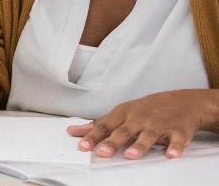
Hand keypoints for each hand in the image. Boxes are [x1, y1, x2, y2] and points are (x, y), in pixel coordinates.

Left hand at [66, 89, 218, 159]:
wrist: (184, 102)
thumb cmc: (148, 109)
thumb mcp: (122, 113)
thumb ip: (99, 124)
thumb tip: (74, 131)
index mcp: (124, 113)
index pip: (105, 125)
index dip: (93, 136)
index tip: (82, 145)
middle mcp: (140, 118)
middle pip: (124, 131)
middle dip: (113, 142)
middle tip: (102, 152)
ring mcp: (160, 124)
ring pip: (148, 135)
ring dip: (140, 145)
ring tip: (131, 155)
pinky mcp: (178, 131)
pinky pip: (177, 140)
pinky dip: (175, 147)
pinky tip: (171, 154)